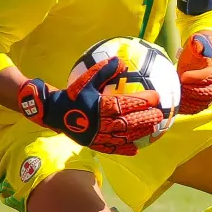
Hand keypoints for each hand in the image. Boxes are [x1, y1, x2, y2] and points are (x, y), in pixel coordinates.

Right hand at [17, 56, 163, 155]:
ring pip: (121, 136)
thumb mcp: (86, 79)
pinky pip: (110, 148)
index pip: (124, 103)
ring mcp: (95, 135)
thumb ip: (104, 70)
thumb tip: (121, 61)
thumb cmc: (72, 94)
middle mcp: (98, 122)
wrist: (52, 112)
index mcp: (98, 105)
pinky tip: (135, 150)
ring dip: (138, 133)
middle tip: (159, 114)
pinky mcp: (92, 144)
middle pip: (126, 122)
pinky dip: (122, 150)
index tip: (156, 96)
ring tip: (153, 129)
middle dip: (145, 118)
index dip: (142, 100)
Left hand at [177, 33, 211, 115]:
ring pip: (201, 103)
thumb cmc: (193, 53)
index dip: (197, 77)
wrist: (192, 63)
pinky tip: (176, 101)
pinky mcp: (201, 104)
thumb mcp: (194, 45)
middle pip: (207, 93)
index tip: (183, 76)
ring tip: (177, 92)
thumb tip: (198, 44)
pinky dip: (185, 108)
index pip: (211, 76)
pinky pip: (195, 109)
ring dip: (187, 99)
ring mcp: (210, 96)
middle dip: (191, 90)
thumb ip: (197, 43)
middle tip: (178, 86)